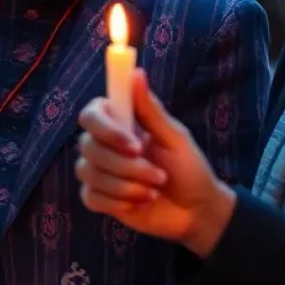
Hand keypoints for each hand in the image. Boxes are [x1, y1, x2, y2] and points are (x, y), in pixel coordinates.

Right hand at [76, 69, 235, 257]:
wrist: (196, 211)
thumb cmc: (189, 168)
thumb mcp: (175, 138)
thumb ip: (150, 109)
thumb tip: (136, 72)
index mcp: (120, 123)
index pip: (91, 115)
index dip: (106, 129)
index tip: (134, 145)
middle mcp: (104, 144)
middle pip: (88, 147)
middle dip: (126, 166)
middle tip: (158, 176)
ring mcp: (98, 171)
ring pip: (89, 173)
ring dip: (126, 186)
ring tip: (153, 191)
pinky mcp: (98, 197)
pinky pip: (90, 197)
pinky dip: (117, 203)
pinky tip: (139, 204)